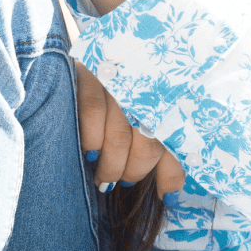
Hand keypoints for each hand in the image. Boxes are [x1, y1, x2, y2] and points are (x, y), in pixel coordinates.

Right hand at [74, 61, 185, 195]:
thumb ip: (156, 147)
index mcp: (164, 103)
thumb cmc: (114, 96)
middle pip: (147, 145)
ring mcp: (116, 83)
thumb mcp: (139, 115)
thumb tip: (169, 194)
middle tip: (121, 180)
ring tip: (102, 178)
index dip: (172, 174)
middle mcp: (144, 92)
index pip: (176, 142)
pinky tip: (89, 153)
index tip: (166, 197)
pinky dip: (91, 140)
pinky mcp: (88, 73)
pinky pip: (92, 113)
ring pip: (120, 137)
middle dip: (134, 172)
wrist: (73, 53)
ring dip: (111, 166)